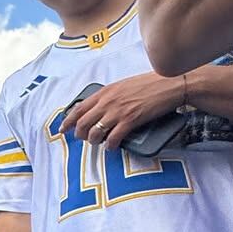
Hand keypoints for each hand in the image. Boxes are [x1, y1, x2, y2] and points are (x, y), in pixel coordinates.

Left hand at [60, 72, 182, 149]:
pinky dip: (109, 145)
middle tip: (82, 139)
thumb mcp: (122, 85)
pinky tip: (111, 147)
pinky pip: (112, 138)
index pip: (78, 108)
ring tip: (98, 143)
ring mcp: (118, 111)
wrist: (170, 84)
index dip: (68, 121)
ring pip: (94, 132)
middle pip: (82, 123)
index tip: (62, 129)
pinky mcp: (130, 120)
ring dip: (93, 141)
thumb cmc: (148, 84)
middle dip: (79, 134)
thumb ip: (109, 96)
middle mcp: (107, 102)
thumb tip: (99, 108)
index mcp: (104, 92)